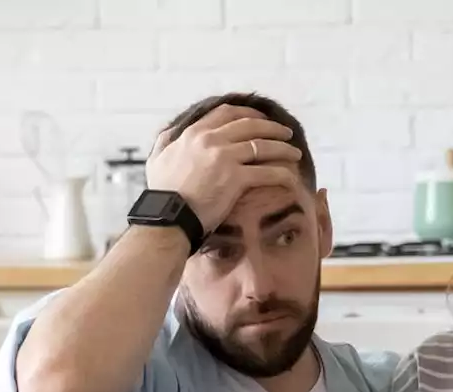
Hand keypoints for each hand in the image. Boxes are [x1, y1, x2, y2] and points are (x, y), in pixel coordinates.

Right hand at [145, 104, 301, 236]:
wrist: (167, 216)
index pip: (227, 113)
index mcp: (194, 133)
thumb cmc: (162, 193)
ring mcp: (225, 157)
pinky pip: (267, 172)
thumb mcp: (158, 159)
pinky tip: (291, 178)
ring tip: (295, 153)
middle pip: (250, 125)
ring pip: (263, 146)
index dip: (248, 114)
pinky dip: (282, 174)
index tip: (261, 119)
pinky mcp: (236, 179)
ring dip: (283, 148)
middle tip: (285, 134)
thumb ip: (166, 141)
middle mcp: (211, 140)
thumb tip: (171, 133)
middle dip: (272, 128)